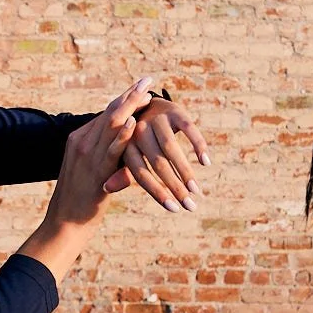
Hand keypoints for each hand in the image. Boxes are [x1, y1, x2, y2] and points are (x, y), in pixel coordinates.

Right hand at [45, 78, 152, 228]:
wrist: (65, 223)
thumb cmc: (79, 200)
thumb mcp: (89, 171)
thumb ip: (102, 156)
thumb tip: (121, 149)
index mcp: (78, 140)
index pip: (105, 113)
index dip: (124, 98)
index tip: (140, 86)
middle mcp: (81, 142)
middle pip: (109, 112)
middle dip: (130, 95)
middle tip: (148, 80)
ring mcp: (87, 156)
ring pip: (111, 125)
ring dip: (130, 107)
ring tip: (147, 93)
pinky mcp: (96, 172)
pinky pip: (111, 149)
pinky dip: (123, 134)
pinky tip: (135, 122)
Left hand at [115, 94, 210, 212]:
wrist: (147, 103)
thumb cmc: (138, 139)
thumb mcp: (128, 154)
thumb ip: (121, 172)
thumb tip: (106, 189)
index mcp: (127, 145)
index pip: (140, 173)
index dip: (157, 192)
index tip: (173, 209)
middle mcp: (140, 131)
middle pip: (158, 163)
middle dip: (175, 187)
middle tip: (191, 206)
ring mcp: (157, 119)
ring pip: (171, 148)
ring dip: (186, 171)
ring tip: (197, 190)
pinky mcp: (174, 110)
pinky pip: (188, 128)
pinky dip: (198, 145)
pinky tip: (205, 162)